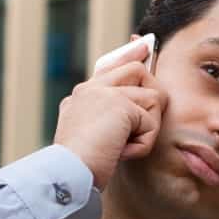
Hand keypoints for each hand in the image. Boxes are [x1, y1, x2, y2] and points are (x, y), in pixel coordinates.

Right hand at [54, 41, 167, 189]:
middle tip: (141, 127)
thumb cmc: (79, 167)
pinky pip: (151, 122)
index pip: (111, 66)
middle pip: (138, 71)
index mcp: (82, 96)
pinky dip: (142, 144)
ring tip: (122, 147)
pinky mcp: (120, 104)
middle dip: (151, 98)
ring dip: (146, 130)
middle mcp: (91, 89)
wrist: (66, 174)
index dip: (129, 54)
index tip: (143, 44)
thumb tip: (134, 112)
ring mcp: (104, 93)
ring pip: (152, 99)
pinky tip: (121, 153)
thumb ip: (109, 120)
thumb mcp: (91, 139)